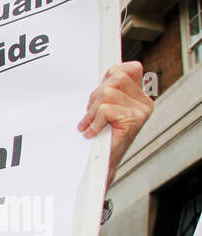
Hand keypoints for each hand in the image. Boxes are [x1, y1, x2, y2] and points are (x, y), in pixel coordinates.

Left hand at [78, 61, 152, 187]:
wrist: (100, 166)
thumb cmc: (100, 139)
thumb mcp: (103, 110)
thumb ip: (108, 92)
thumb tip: (104, 76)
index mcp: (140, 97)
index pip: (129, 69)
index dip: (111, 75)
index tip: (99, 93)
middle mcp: (144, 102)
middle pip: (115, 79)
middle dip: (96, 96)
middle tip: (91, 115)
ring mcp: (141, 111)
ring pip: (107, 93)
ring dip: (92, 111)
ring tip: (91, 125)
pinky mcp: (133, 120)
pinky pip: (105, 109)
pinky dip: (93, 121)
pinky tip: (92, 132)